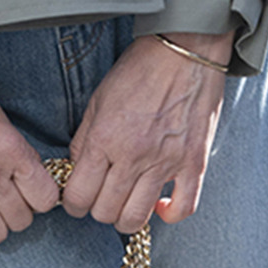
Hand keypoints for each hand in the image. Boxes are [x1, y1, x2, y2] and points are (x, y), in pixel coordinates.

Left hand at [62, 31, 231, 233]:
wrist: (182, 49)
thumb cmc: (139, 68)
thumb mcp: (99, 97)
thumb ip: (85, 138)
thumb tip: (77, 169)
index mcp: (104, 137)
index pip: (79, 196)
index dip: (74, 202)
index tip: (78, 196)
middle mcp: (132, 155)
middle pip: (105, 212)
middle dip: (97, 209)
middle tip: (101, 196)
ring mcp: (165, 162)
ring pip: (137, 218)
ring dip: (126, 217)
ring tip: (126, 201)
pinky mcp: (193, 163)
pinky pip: (183, 208)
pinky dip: (169, 215)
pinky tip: (160, 204)